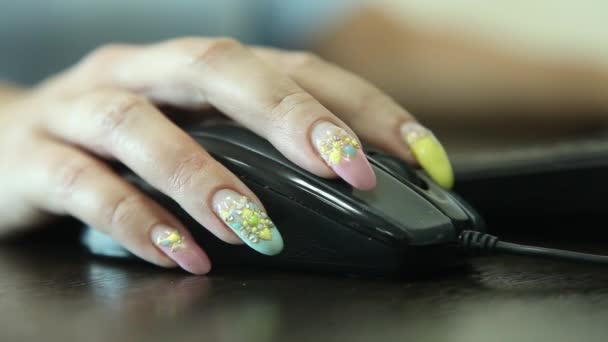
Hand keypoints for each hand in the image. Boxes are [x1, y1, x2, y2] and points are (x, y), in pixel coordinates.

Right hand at [0, 37, 451, 273]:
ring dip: (208, 176)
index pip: (293, 69)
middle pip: (219, 70)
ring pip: (144, 125)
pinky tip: (181, 253)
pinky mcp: (34, 158)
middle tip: (347, 169)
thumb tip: (343, 188)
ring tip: (257, 227)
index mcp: (193, 69)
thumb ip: (256, 152)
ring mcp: (83, 109)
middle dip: (290, 117)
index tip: (421, 156)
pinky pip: (84, 183)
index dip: (361, 107)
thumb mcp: (195, 135)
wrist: (2, 148)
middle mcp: (143, 73)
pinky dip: (136, 219)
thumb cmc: (116, 145)